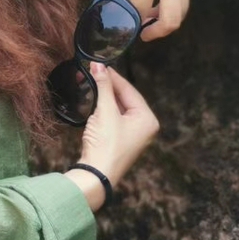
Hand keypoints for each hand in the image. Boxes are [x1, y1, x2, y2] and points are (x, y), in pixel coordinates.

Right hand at [64, 62, 159, 206]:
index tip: (98, 64)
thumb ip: (103, 87)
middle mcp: (144, 126)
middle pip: (125, 98)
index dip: (112, 76)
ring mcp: (133, 135)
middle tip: (92, 72)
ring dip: (103, 97)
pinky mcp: (120, 141)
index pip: (130, 90)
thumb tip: (98, 65)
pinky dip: (103, 110)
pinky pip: (113, 119)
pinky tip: (93, 102)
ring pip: (118, 108)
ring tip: (90, 82)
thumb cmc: (106, 144)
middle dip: (107, 86)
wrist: (96, 175)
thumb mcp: (105, 112)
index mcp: (148, 119)